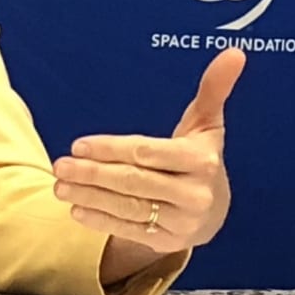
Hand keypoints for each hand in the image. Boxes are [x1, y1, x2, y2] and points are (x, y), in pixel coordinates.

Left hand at [54, 48, 241, 266]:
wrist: (214, 211)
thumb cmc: (200, 157)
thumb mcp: (207, 124)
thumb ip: (214, 88)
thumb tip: (234, 52)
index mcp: (202, 161)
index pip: (148, 154)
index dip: (111, 149)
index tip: (79, 145)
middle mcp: (194, 194)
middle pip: (134, 183)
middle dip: (92, 174)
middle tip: (59, 165)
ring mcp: (181, 222)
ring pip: (127, 208)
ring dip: (89, 197)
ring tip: (59, 186)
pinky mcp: (167, 242)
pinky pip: (128, 230)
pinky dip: (99, 220)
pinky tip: (75, 208)